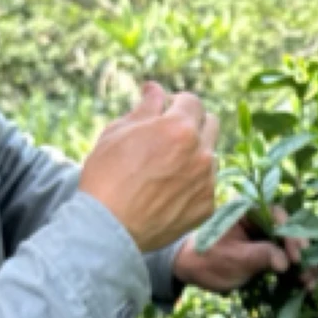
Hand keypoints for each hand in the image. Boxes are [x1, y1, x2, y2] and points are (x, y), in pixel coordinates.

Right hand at [79, 83, 219, 252]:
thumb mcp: (117, 132)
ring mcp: (207, 182)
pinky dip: (193, 184)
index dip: (176, 103)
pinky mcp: (207, 207)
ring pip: (210, 156)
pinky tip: (168, 192)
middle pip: (211, 124)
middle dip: (193, 123)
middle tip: (169, 135)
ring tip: (166, 168)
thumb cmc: (106, 176)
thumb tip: (155, 89)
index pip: (192, 101)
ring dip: (195, 155)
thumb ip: (145, 108)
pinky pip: (207, 185)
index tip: (164, 110)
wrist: (107, 229)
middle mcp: (202, 153)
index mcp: (180, 128)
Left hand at [173, 206, 314, 294]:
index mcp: (248, 209)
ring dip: (302, 265)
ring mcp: (264, 236)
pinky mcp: (267, 252)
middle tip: (309, 270)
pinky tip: (305, 285)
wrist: (191, 271)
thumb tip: (284, 262)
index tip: (296, 256)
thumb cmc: (207, 259)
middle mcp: (260, 219)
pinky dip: (294, 272)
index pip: (277, 216)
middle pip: (288, 232)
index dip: (290, 235)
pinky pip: (285, 259)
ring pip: (290, 247)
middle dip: (300, 252)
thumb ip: (259, 256)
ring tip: (310, 283)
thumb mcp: (233, 258)